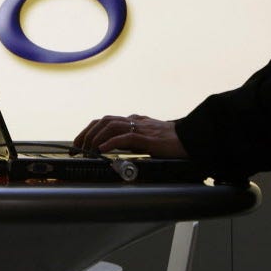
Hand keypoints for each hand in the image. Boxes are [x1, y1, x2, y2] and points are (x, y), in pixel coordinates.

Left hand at [72, 114, 186, 157]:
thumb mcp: (147, 138)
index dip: (90, 129)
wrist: (192, 140)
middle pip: (104, 120)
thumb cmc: (172, 141)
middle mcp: (135, 121)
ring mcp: (141, 128)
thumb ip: (132, 140)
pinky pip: (125, 137)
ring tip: (88, 149)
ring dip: (96, 137)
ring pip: (111, 126)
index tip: (80, 141)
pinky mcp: (148, 138)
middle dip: (88, 132)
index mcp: (134, 120)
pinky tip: (102, 149)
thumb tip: (115, 147)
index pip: (106, 120)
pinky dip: (111, 142)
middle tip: (78, 147)